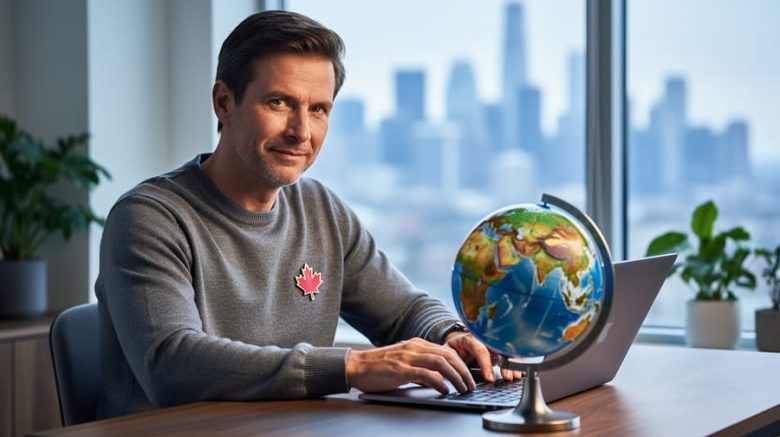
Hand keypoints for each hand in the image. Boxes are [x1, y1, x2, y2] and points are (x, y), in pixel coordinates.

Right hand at [346, 337, 475, 394]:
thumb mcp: (404, 364)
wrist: (356, 366)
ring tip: (463, 388)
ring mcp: (407, 357)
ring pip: (441, 362)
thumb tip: (438, 380)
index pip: (447, 350)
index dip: (462, 363)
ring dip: (456, 376)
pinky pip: (426, 374)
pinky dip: (439, 382)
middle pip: (448, 355)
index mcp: (416, 344)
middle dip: (464, 371)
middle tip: (471, 384)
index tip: (469, 376)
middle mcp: (414, 347)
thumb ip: (421, 369)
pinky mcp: (400, 369)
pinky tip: (444, 390)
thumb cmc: (378, 367)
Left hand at [443, 331, 523, 382]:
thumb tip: (445, 376)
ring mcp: (493, 341)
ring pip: (507, 350)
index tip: (490, 379)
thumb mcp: (446, 353)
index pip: (480, 349)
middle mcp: (484, 338)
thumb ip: (448, 363)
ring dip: (513, 363)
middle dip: (505, 363)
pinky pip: (510, 353)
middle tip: (508, 378)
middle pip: (498, 348)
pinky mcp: (499, 347)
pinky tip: (519, 372)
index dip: (486, 364)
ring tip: (515, 376)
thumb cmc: (452, 348)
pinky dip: (516, 362)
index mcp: (469, 338)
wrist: (457, 340)